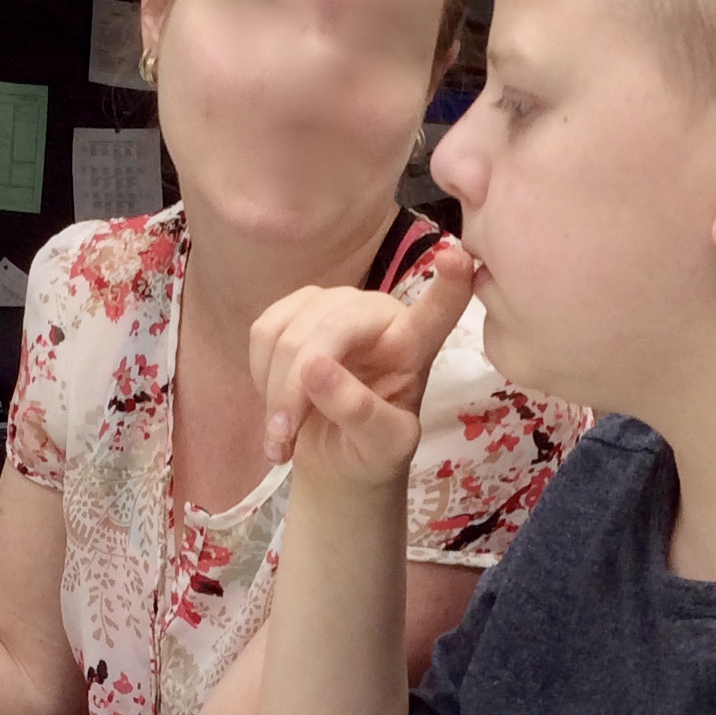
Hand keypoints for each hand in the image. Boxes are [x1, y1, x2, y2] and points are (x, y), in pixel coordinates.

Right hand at [249, 250, 475, 482]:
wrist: (334, 457)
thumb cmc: (370, 452)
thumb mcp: (380, 449)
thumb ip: (360, 413)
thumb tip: (315, 370)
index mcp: (415, 345)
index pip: (440, 309)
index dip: (449, 283)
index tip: (456, 257)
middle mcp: (379, 313)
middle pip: (330, 329)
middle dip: (296, 388)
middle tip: (282, 441)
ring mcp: (334, 305)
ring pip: (287, 333)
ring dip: (274, 392)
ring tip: (279, 438)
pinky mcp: (296, 310)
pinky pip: (264, 332)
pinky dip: (260, 375)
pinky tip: (275, 404)